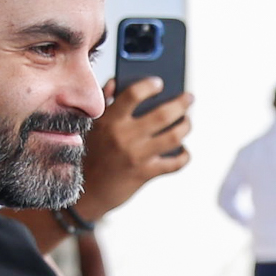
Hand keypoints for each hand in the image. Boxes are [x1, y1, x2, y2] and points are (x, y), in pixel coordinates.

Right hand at [76, 77, 193, 221]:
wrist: (86, 194)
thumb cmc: (90, 155)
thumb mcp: (90, 126)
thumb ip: (103, 102)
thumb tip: (117, 82)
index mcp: (109, 121)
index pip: (133, 94)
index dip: (149, 85)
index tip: (158, 83)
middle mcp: (124, 137)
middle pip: (163, 114)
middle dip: (181, 103)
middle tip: (189, 98)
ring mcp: (136, 156)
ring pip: (173, 136)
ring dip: (186, 126)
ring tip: (187, 121)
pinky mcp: (145, 174)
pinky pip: (174, 163)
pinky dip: (184, 156)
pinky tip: (184, 150)